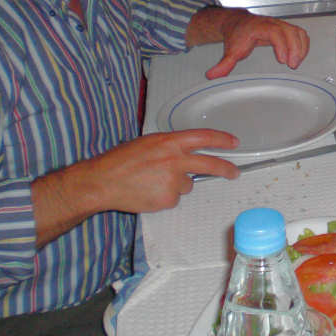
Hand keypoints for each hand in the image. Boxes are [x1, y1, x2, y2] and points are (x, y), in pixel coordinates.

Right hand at [85, 129, 239, 212]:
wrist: (101, 182)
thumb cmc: (120, 161)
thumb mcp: (148, 143)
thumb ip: (169, 147)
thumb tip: (185, 152)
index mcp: (169, 142)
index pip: (204, 136)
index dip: (222, 139)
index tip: (233, 142)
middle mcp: (175, 159)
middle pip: (210, 164)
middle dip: (225, 169)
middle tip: (234, 173)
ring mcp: (173, 180)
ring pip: (187, 184)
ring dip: (176, 184)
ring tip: (152, 182)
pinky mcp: (168, 198)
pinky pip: (174, 198)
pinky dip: (165, 197)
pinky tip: (148, 192)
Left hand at [206, 12, 308, 78]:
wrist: (238, 22)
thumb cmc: (237, 35)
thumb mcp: (230, 50)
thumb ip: (224, 64)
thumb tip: (212, 76)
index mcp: (259, 27)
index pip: (275, 32)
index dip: (281, 45)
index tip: (282, 60)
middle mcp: (272, 24)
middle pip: (290, 31)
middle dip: (295, 48)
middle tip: (293, 65)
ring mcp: (280, 25)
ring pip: (297, 32)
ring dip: (301, 47)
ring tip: (296, 62)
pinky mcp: (286, 28)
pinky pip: (300, 34)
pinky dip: (303, 45)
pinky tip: (300, 56)